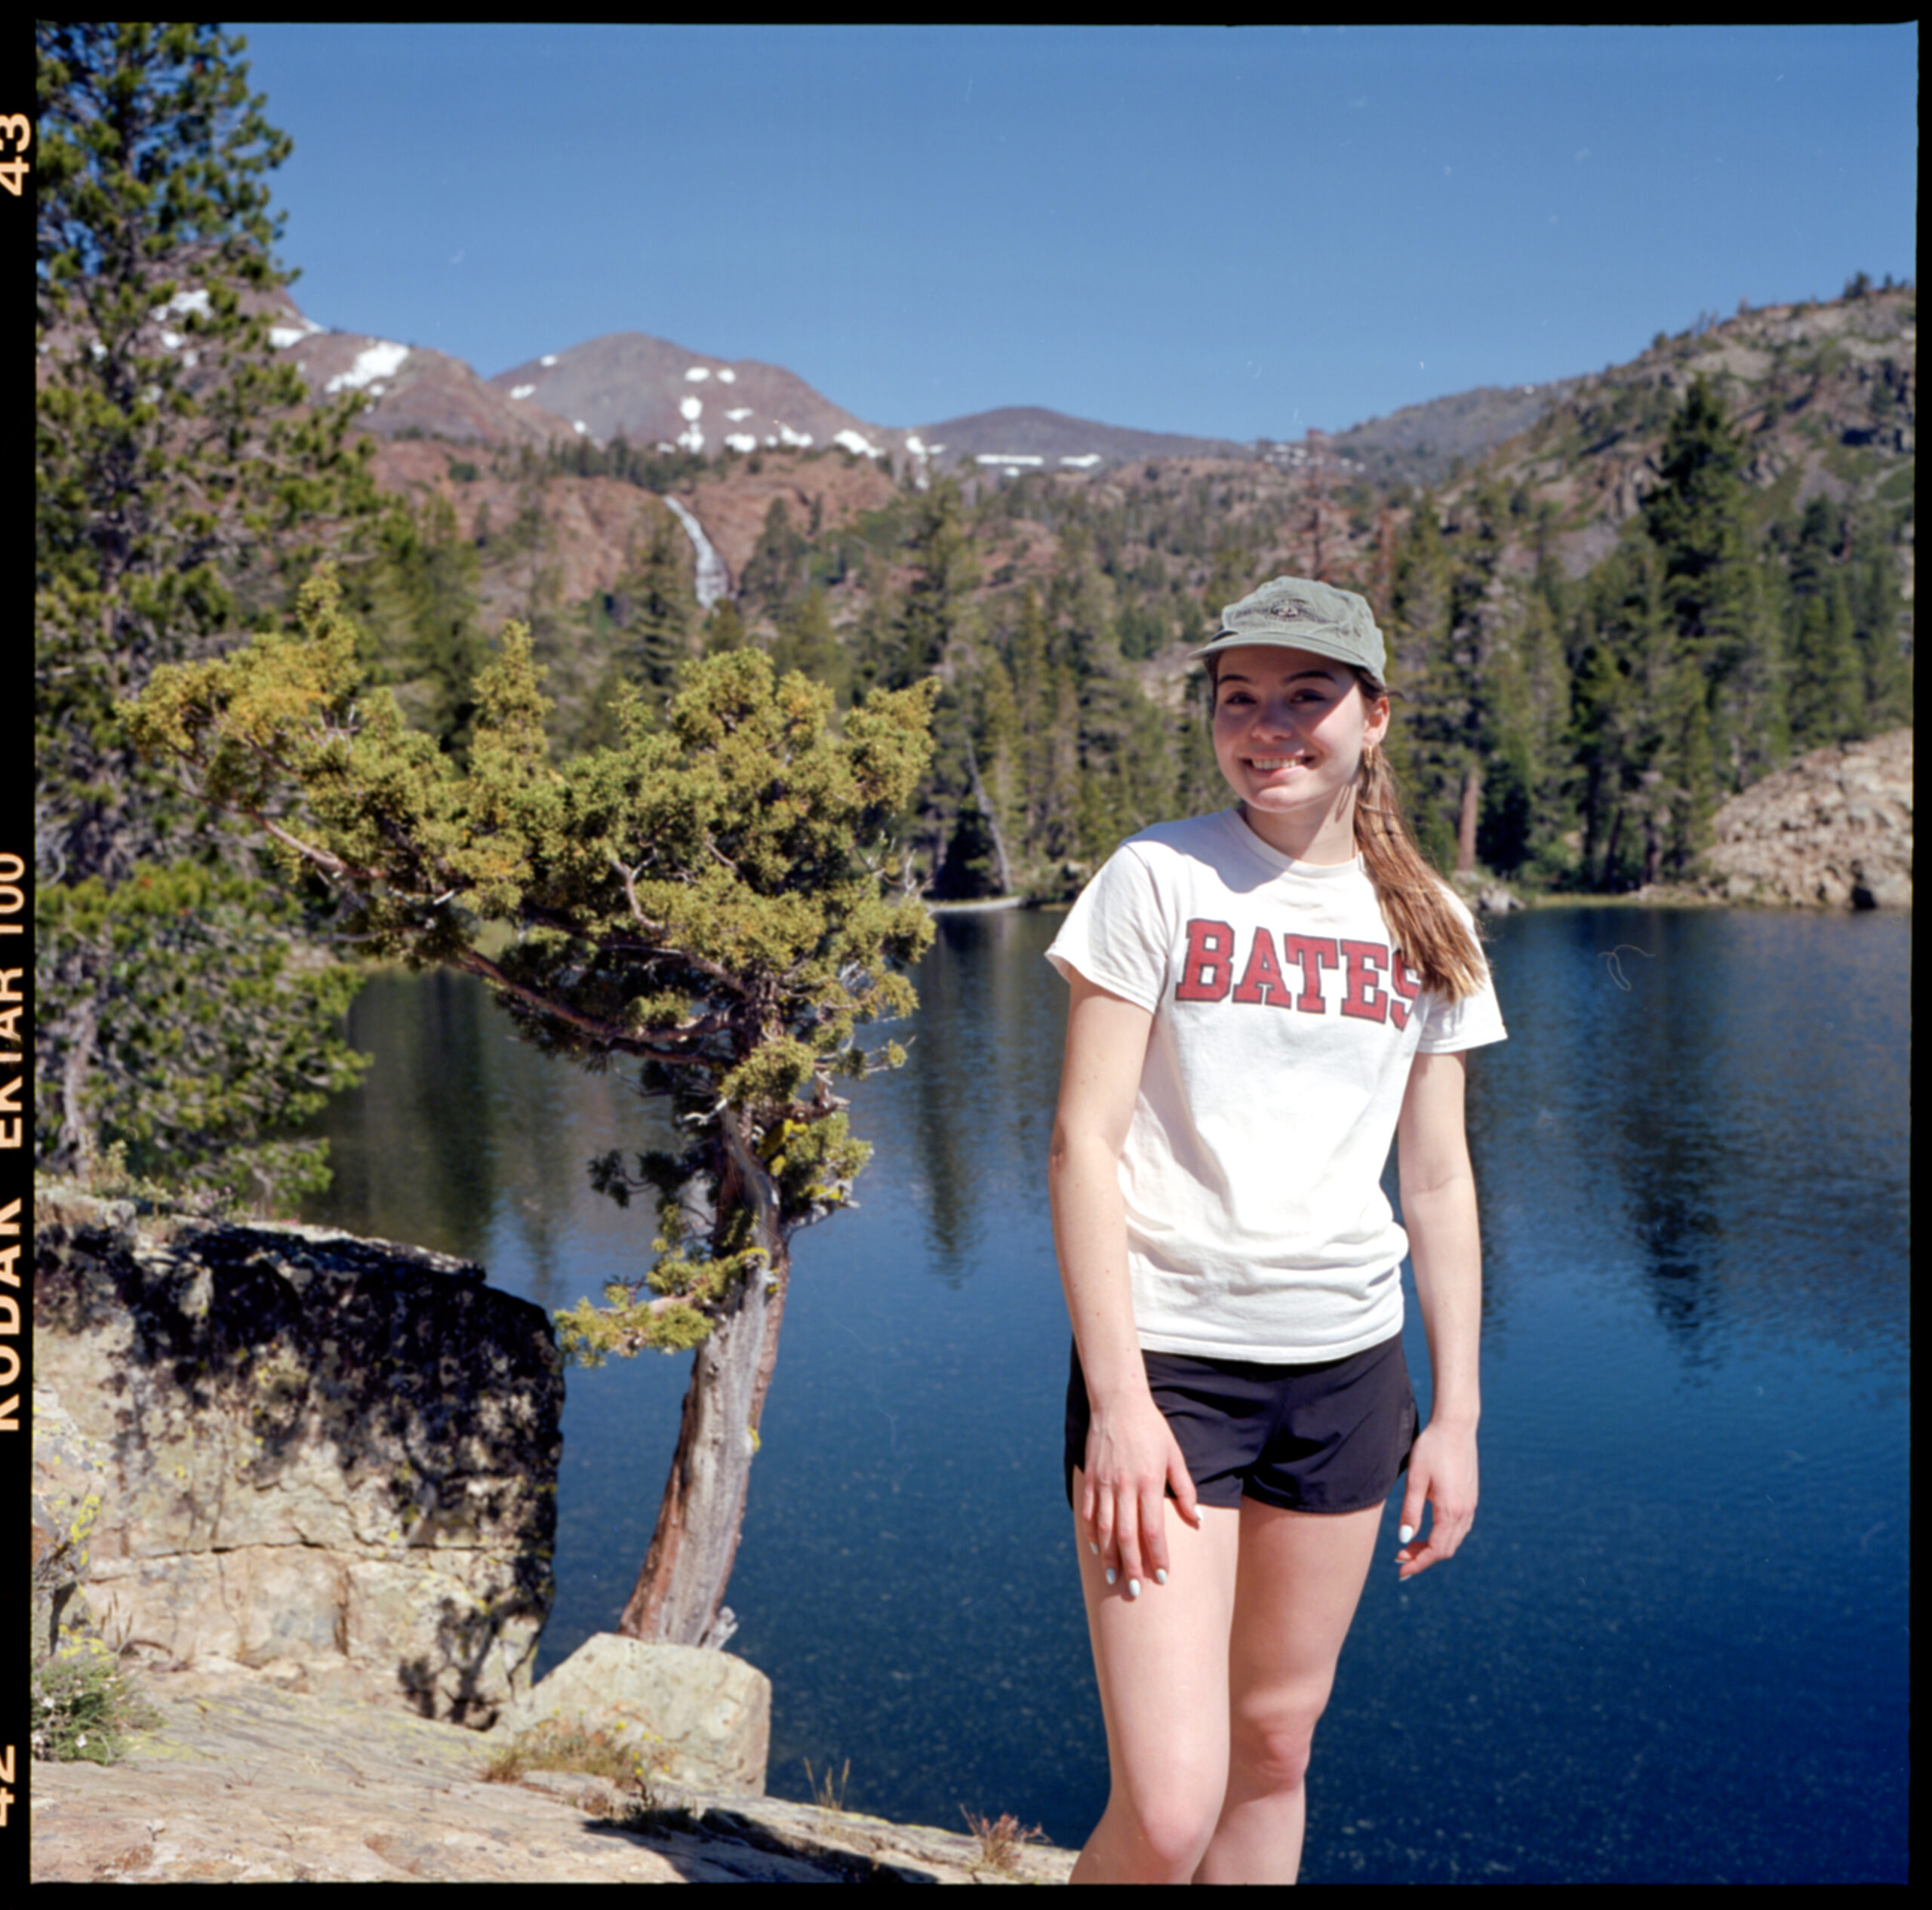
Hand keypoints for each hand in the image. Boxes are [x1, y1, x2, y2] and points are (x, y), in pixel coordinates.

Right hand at [1081, 1393, 1201, 1598]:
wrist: (1118, 1402)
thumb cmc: (1152, 1429)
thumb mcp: (1175, 1455)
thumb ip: (1185, 1489)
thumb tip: (1197, 1520)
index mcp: (1150, 1482)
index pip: (1153, 1530)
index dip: (1158, 1557)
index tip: (1163, 1578)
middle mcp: (1124, 1485)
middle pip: (1126, 1535)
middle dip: (1131, 1566)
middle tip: (1134, 1591)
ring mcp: (1104, 1482)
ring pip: (1103, 1528)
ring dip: (1108, 1556)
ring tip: (1113, 1578)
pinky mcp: (1090, 1477)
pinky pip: (1088, 1511)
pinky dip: (1091, 1532)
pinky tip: (1097, 1548)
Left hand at [1395, 1419, 1476, 1579]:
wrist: (1456, 1427)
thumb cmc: (1432, 1449)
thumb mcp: (1415, 1478)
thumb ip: (1410, 1511)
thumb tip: (1404, 1539)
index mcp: (1451, 1510)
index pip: (1436, 1550)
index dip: (1418, 1563)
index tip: (1401, 1571)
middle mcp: (1465, 1512)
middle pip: (1446, 1549)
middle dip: (1423, 1558)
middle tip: (1400, 1557)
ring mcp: (1471, 1505)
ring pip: (1454, 1540)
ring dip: (1433, 1548)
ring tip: (1409, 1545)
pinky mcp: (1471, 1497)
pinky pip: (1460, 1528)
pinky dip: (1444, 1536)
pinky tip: (1428, 1530)